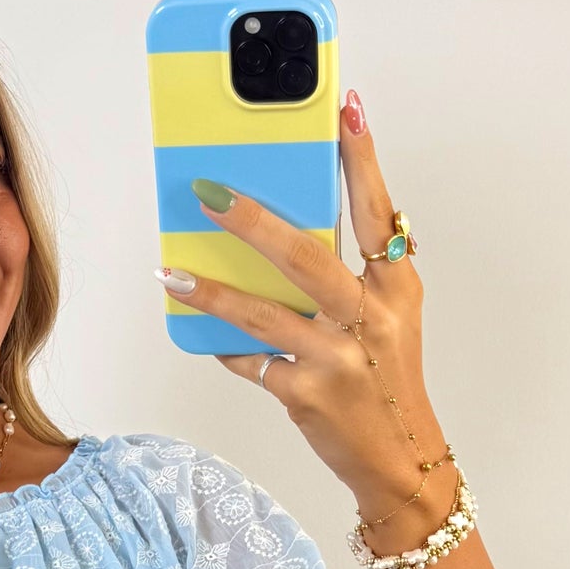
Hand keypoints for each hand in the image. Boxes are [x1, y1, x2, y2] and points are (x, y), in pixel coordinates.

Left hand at [160, 90, 454, 548]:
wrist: (399, 460)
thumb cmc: (385, 377)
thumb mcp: (389, 317)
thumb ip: (354, 272)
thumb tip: (287, 224)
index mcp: (396, 287)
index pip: (378, 212)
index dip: (362, 159)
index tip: (345, 107)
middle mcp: (371, 318)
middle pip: (306, 256)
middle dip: (253, 220)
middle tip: (209, 190)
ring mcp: (338, 359)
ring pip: (263, 313)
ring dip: (211, 289)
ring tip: (171, 267)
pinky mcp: (306, 394)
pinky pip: (251, 361)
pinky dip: (224, 345)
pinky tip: (198, 329)